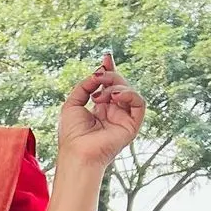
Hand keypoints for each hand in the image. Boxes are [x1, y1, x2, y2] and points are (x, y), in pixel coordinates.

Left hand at [58, 51, 145, 169]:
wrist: (77, 153)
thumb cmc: (71, 134)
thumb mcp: (72, 103)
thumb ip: (85, 86)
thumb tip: (98, 73)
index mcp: (99, 109)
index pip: (109, 86)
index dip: (109, 71)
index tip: (106, 58)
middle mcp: (112, 113)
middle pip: (119, 85)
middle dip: (110, 76)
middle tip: (99, 76)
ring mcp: (122, 119)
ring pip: (129, 91)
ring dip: (116, 86)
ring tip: (101, 95)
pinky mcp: (132, 125)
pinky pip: (139, 103)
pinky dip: (130, 95)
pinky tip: (116, 96)